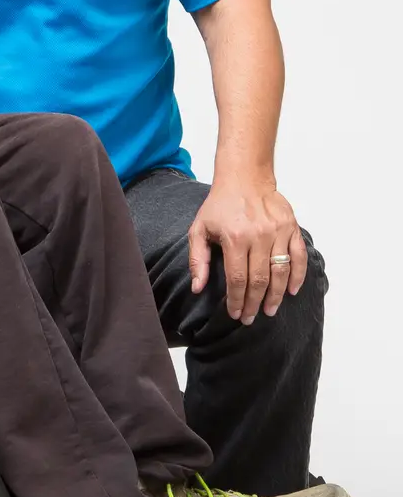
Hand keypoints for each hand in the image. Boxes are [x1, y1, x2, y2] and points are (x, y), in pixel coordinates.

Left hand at [188, 178, 307, 323]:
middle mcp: (259, 236)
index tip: (236, 314)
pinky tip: (291, 291)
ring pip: (281, 272)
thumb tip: (198, 288)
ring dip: (276, 295)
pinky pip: (299, 257)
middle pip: (259, 280)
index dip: (237, 300)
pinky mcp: (292, 227)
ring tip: (269, 310)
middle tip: (251, 318)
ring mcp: (278, 232)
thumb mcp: (199, 229)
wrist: (244, 178)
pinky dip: (298, 276)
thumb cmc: (220, 205)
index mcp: (235, 238)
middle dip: (254, 303)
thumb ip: (197, 260)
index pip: (238, 279)